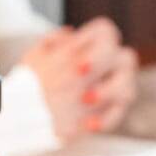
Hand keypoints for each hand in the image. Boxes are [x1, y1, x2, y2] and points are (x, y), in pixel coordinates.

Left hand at [20, 17, 137, 141]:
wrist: (27, 110)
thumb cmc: (33, 78)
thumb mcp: (34, 57)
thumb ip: (52, 42)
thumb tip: (69, 33)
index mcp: (89, 46)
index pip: (106, 32)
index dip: (98, 41)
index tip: (77, 57)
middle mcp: (106, 65)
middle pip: (126, 57)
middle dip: (103, 63)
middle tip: (78, 72)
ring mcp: (111, 90)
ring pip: (128, 87)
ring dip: (109, 91)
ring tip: (85, 99)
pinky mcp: (108, 113)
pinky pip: (117, 115)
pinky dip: (105, 120)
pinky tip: (88, 124)